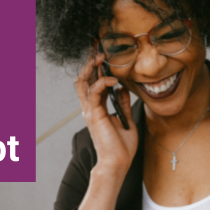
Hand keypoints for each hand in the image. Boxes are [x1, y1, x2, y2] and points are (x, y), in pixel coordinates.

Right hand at [74, 52, 137, 172]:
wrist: (117, 163)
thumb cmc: (121, 147)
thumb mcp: (125, 120)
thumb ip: (122, 104)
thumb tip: (123, 88)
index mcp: (96, 109)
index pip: (91, 82)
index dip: (95, 67)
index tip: (102, 52)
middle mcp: (90, 108)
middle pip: (83, 78)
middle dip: (89, 61)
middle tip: (97, 46)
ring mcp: (90, 111)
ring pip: (83, 82)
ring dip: (92, 67)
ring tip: (102, 56)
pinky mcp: (94, 114)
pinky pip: (94, 92)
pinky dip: (103, 82)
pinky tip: (114, 79)